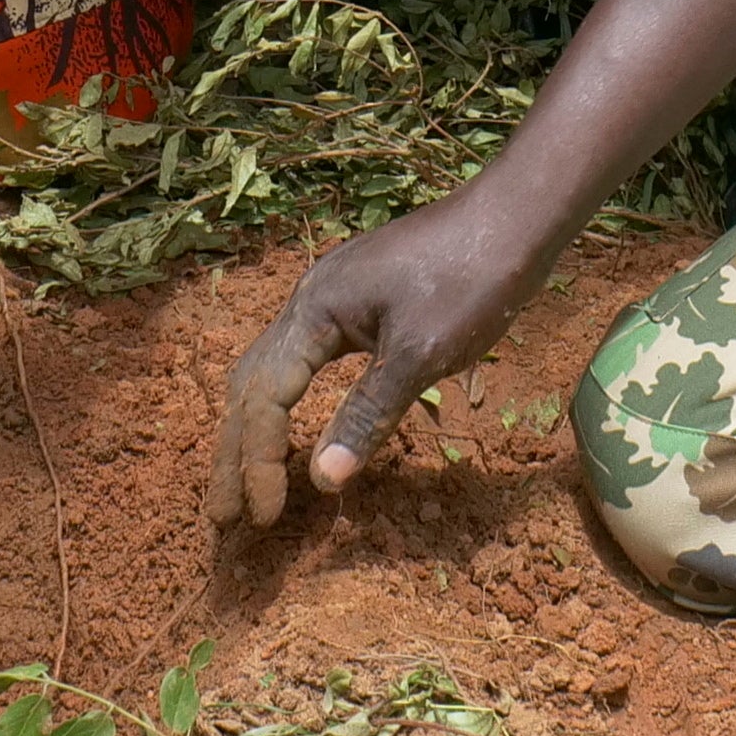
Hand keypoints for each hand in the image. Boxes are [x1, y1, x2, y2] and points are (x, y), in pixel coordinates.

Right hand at [214, 192, 576, 526]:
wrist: (515, 217)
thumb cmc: (471, 281)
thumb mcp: (420, 355)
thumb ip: (367, 415)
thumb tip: (322, 480)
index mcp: (314, 309)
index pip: (266, 397)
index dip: (259, 461)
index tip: (265, 518)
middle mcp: (309, 300)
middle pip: (253, 383)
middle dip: (235, 450)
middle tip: (220, 514)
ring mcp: (333, 297)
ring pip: (275, 370)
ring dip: (258, 427)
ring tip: (248, 480)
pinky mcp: (359, 301)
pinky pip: (306, 359)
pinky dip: (290, 402)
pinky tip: (298, 427)